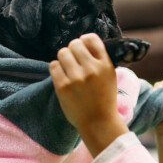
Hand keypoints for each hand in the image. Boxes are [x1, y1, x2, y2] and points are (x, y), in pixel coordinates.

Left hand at [50, 33, 128, 155]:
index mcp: (105, 65)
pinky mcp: (63, 86)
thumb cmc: (104, 99)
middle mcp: (92, 69)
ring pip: (62, 53)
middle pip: (74, 44)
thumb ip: (99, 59)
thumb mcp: (109, 77)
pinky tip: (63, 78)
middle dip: (73, 51)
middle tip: (74, 63)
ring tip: (69, 71)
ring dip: (64, 60)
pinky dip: (57, 70)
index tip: (83, 49)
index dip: (84, 41)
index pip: (91, 38)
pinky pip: (53, 65)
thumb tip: (82, 42)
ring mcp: (77, 78)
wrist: (98, 123)